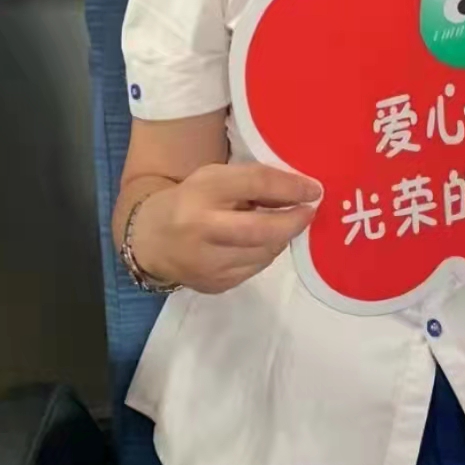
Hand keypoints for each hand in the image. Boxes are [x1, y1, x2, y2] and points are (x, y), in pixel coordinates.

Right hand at [127, 163, 321, 294]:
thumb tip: (299, 191)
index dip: (290, 187)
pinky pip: (254, 269)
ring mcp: (207, 262)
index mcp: (202, 191)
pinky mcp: (214, 284)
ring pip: (263, 253)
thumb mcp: (214, 179)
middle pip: (262, 229)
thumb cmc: (190, 201)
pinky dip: (265, 254)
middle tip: (310, 213)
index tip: (314, 190)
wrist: (149, 241)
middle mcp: (202, 228)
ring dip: (280, 238)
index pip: (255, 184)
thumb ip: (251, 183)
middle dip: (293, 222)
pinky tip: (260, 244)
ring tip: (284, 225)